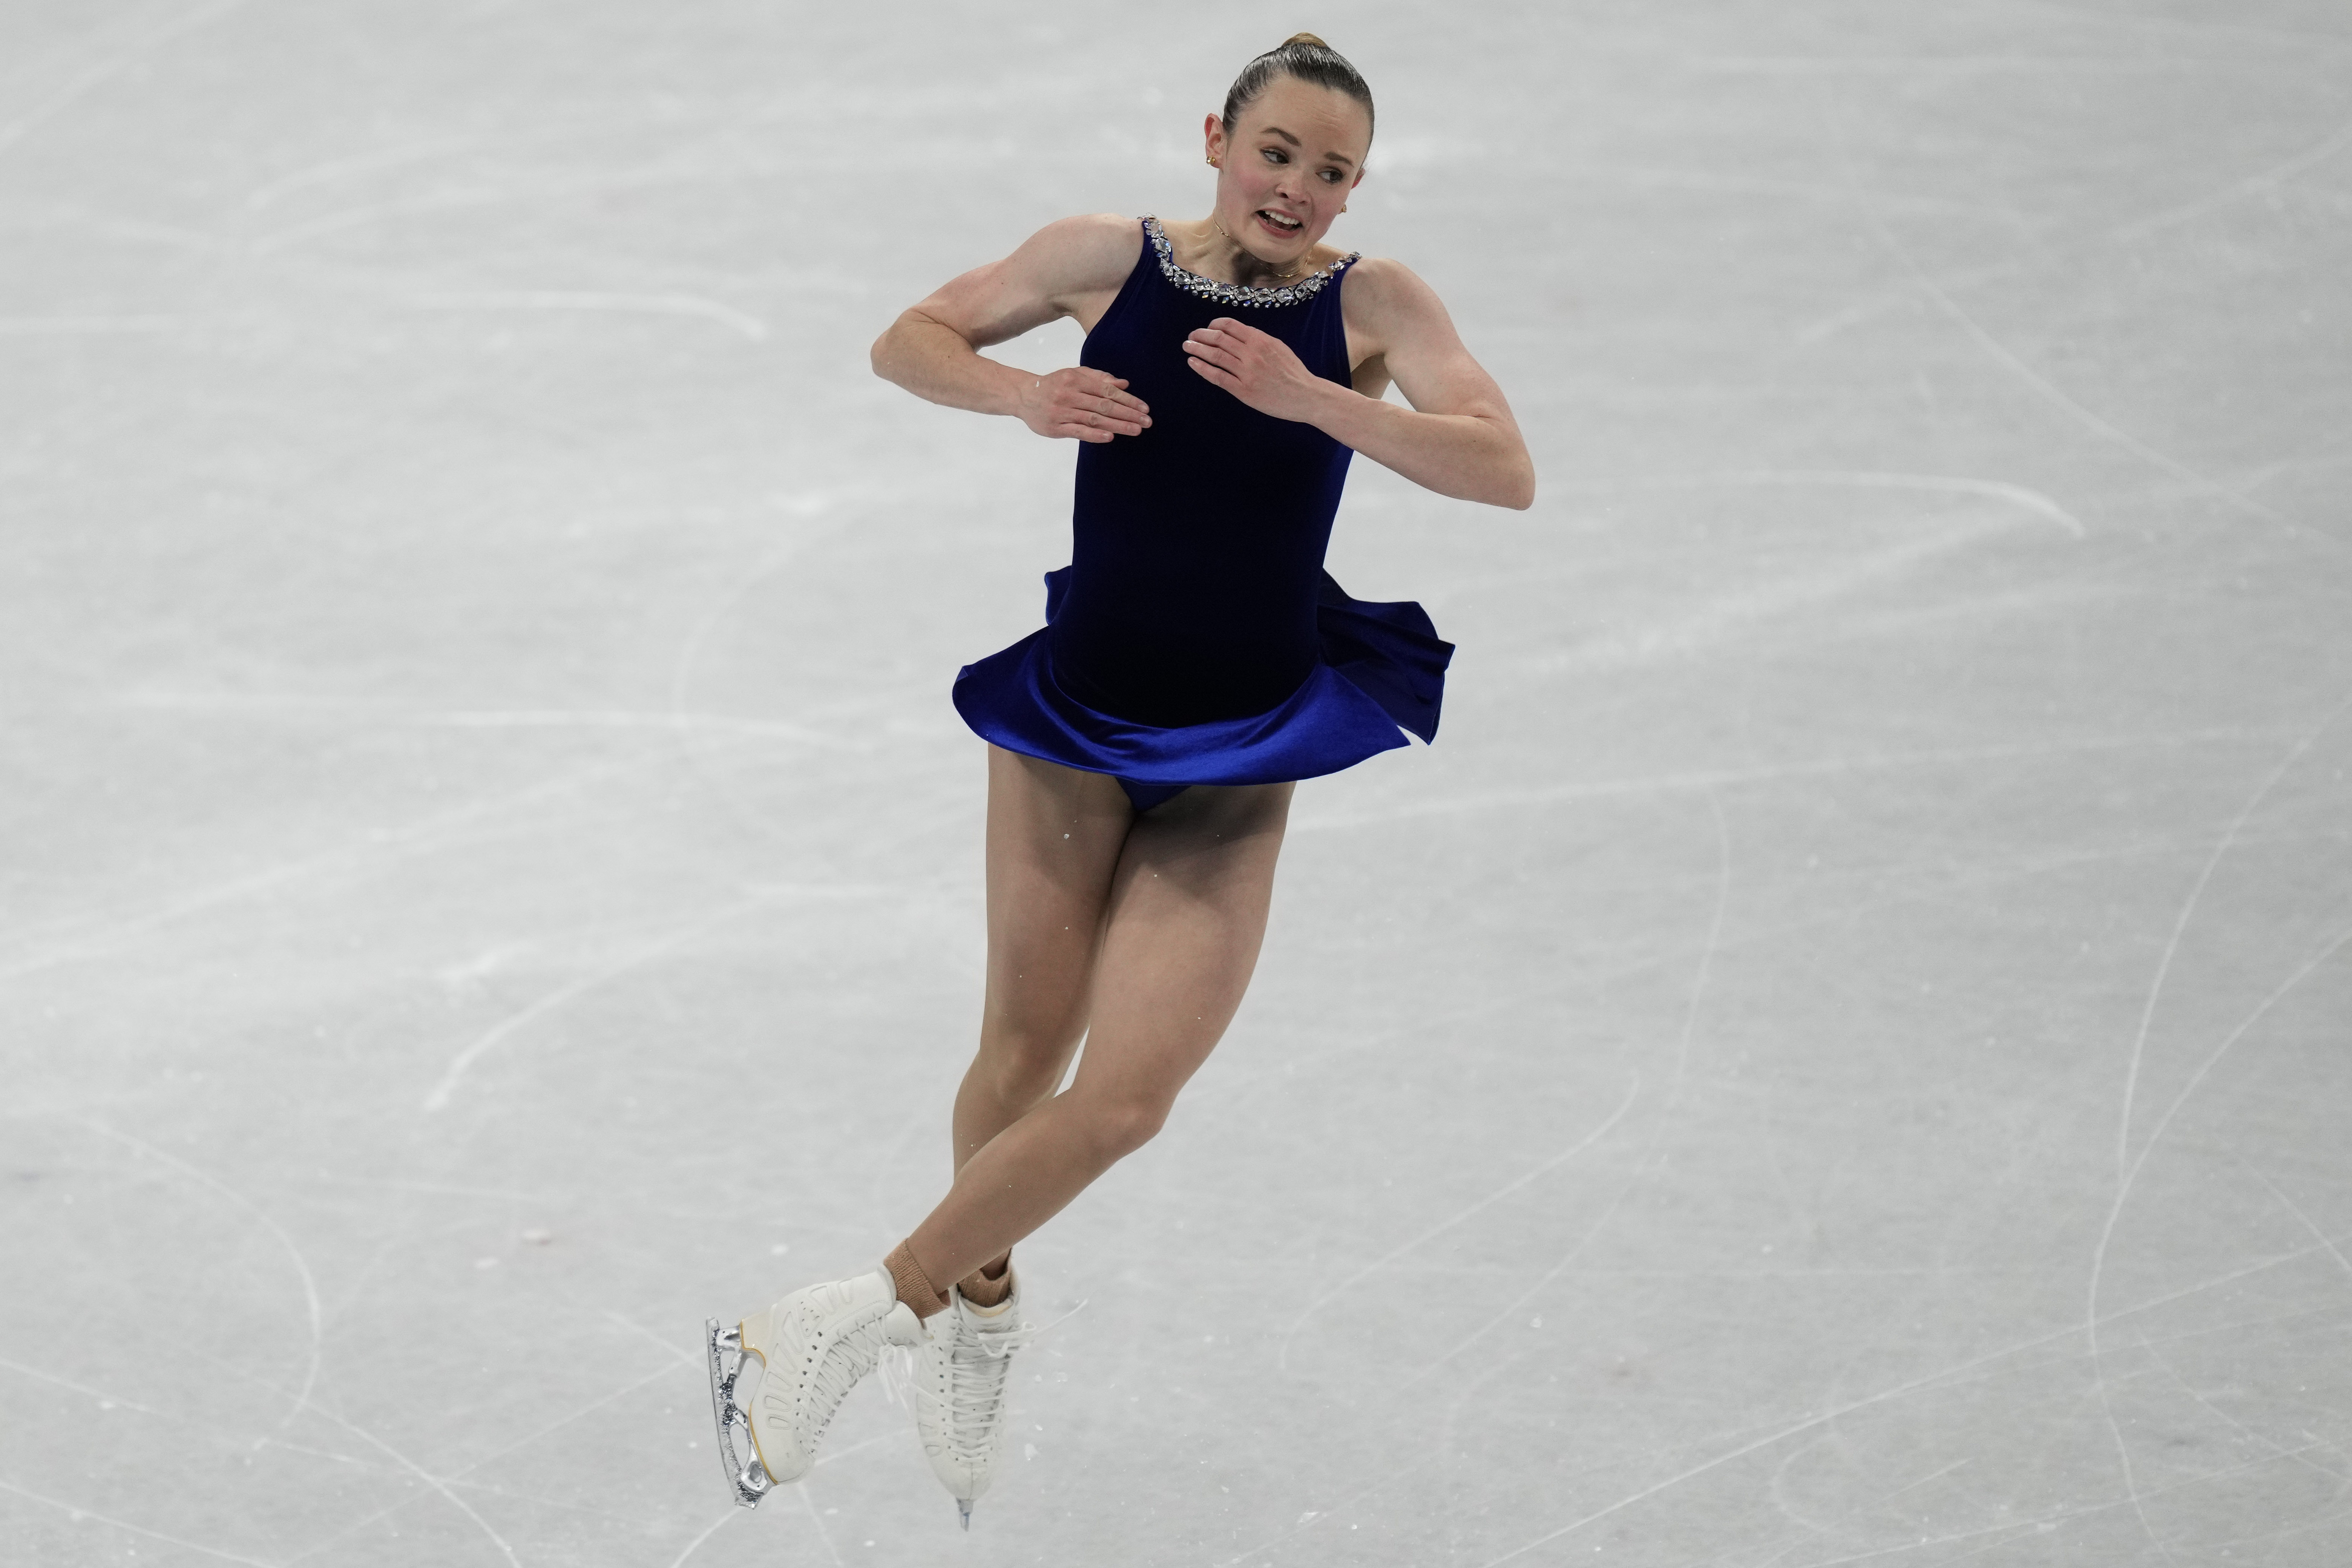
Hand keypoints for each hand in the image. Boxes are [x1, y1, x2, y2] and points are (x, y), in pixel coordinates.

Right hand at [1017, 367, 1149, 442]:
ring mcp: (1061, 412)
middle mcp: (1069, 394)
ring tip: (1136, 430)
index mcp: (1075, 379)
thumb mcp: (1074, 374)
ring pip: (1094, 419)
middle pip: (1104, 405)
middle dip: (1128, 414)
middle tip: (1146, 422)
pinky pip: (1078, 432)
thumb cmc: (1054, 384)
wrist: (1023, 395)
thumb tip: (1124, 383)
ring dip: (1117, 426)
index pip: (1107, 390)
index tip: (1144, 408)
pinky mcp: (1054, 428)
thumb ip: (1099, 377)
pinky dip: (1095, 435)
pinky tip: (1110, 437)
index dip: (1128, 400)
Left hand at [1181, 318, 1332, 422]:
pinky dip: (1203, 368)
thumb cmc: (1293, 373)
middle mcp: (1252, 353)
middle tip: (1191, 337)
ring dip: (1197, 349)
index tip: (1208, 327)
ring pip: (1215, 355)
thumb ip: (1259, 340)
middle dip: (1201, 335)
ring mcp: (1247, 372)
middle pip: (1219, 338)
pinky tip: (1193, 363)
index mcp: (1261, 340)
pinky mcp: (1244, 390)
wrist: (1306, 396)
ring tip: (1187, 346)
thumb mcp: (1279, 347)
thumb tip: (1239, 333)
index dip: (1214, 324)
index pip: (1230, 325)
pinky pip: (1218, 377)